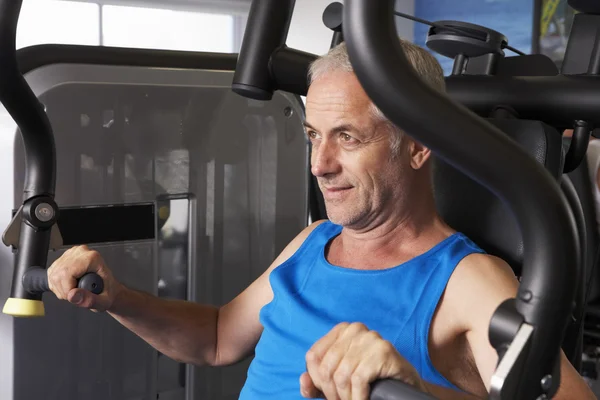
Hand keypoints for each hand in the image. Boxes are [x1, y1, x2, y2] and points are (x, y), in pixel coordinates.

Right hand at [47, 245, 122, 311]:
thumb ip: (89, 300)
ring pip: (53, 274)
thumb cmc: (107, 292)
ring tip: (74, 292)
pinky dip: (56, 285)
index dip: (67, 289)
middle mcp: (81, 252)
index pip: (67, 273)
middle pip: (58, 274)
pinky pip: (51, 274)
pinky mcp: (63, 258)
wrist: (107, 288)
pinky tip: (68, 287)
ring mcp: (71, 254)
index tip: (75, 296)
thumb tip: (72, 295)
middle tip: (75, 296)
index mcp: (92, 258)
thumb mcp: (103, 301)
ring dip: (59, 289)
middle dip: (63, 291)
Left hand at [300, 322, 427, 399]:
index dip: (317, 380)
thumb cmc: (370, 382)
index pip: (313, 356)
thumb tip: (304, 381)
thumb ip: (316, 383)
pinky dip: (358, 397)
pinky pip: (358, 379)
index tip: (329, 394)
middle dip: (332, 392)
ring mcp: (370, 338)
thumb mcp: (339, 381)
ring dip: (346, 397)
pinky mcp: (383, 351)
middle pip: (326, 367)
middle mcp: (355, 329)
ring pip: (341, 375)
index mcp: (341, 330)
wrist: (405, 387)